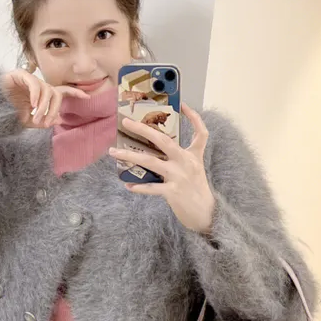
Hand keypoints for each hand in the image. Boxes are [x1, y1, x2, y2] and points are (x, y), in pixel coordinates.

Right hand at [0, 69, 89, 128]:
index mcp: (41, 94)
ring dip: (43, 106)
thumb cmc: (7, 113)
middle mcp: (37, 85)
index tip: (87, 97)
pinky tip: (32, 104)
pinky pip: (34, 83)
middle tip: (45, 122)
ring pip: (46, 90)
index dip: (74, 93)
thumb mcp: (28, 121)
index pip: (61, 91)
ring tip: (35, 117)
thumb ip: (43, 121)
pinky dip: (36, 95)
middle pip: (55, 93)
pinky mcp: (18, 75)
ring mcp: (28, 79)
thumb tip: (59, 120)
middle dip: (53, 109)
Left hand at [109, 103, 215, 233]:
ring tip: (114, 152)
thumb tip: (156, 149)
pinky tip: (127, 185)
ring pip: (150, 162)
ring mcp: (179, 176)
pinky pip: (151, 187)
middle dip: (143, 129)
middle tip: (125, 122)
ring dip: (129, 155)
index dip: (194, 117)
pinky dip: (139, 187)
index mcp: (194, 155)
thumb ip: (181, 158)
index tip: (183, 105)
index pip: (200, 132)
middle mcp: (187, 162)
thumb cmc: (197, 191)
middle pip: (164, 140)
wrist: (206, 215)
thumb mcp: (195, 170)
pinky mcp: (173, 192)